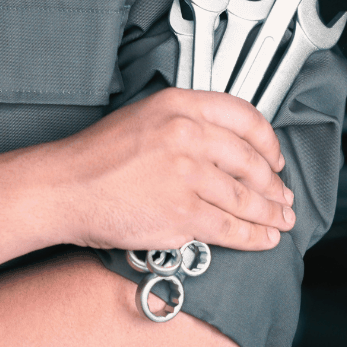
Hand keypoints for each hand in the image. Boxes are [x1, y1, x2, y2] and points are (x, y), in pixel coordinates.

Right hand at [49, 88, 294, 251]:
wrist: (63, 188)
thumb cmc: (94, 158)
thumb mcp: (143, 118)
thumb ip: (184, 124)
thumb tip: (222, 146)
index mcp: (180, 106)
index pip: (245, 118)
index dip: (268, 143)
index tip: (274, 158)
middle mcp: (188, 135)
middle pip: (251, 162)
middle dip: (274, 185)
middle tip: (283, 197)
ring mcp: (187, 175)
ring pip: (245, 198)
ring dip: (269, 214)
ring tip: (279, 221)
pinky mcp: (182, 212)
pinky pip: (229, 228)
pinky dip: (252, 237)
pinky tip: (262, 239)